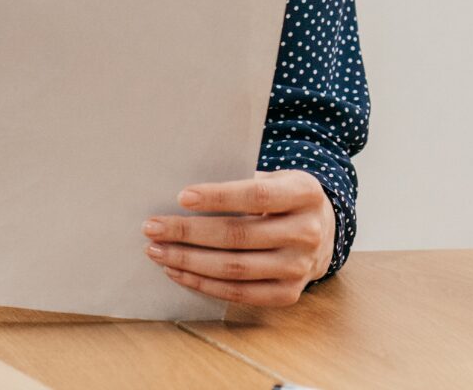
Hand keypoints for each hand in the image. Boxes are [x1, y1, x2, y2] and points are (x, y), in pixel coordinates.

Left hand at [142, 170, 335, 307]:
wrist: (321, 229)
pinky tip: (178, 272)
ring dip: (189, 261)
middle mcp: (307, 232)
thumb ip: (239, 184)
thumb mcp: (272, 178)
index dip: (218, 197)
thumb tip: (180, 196)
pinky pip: (240, 293)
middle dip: (188, 232)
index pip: (257, 195)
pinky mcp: (289, 293)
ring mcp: (300, 267)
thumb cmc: (281, 197)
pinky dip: (204, 284)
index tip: (181, 196)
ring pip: (235, 268)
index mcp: (304, 193)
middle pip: (239, 235)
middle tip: (152, 227)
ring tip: (156, 251)